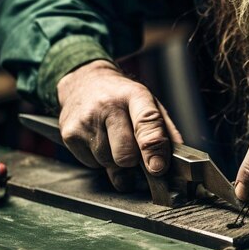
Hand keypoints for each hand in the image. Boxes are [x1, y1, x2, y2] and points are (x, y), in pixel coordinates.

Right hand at [57, 60, 182, 190]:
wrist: (83, 81)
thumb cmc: (121, 97)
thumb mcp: (148, 102)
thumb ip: (165, 130)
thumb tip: (179, 159)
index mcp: (135, 96)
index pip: (146, 122)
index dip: (153, 148)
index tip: (157, 167)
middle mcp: (107, 106)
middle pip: (125, 154)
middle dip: (134, 161)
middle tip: (135, 150)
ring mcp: (85, 121)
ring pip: (109, 163)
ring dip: (116, 160)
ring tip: (114, 139)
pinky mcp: (69, 135)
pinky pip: (92, 164)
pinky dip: (100, 159)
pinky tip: (100, 140)